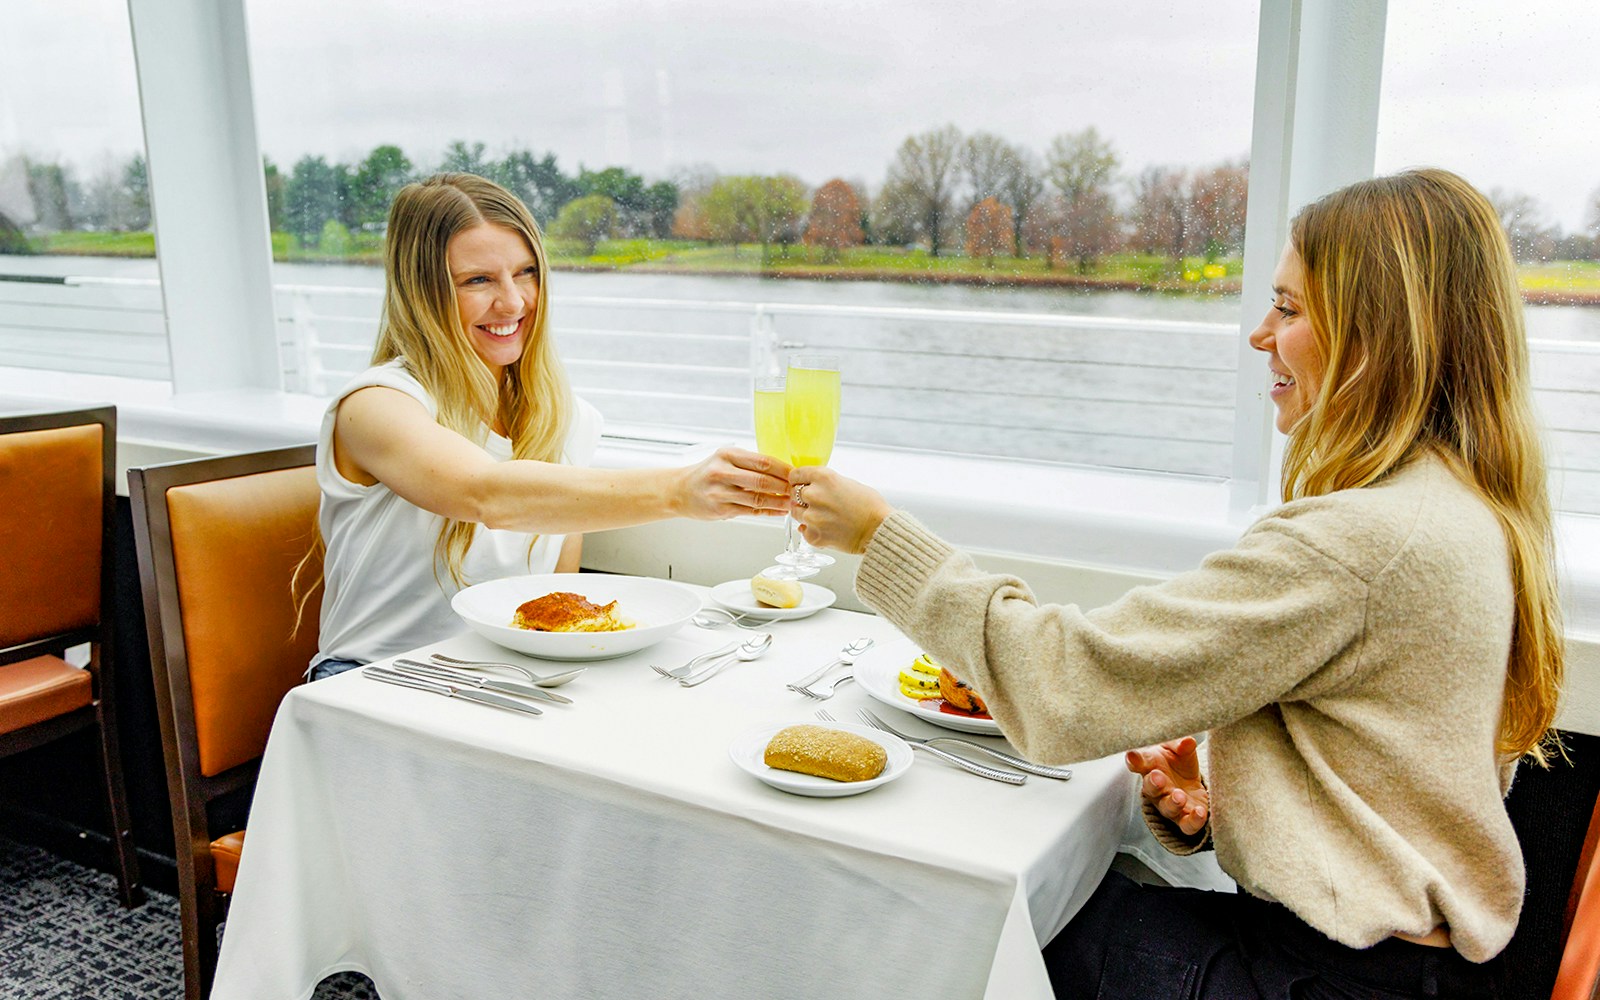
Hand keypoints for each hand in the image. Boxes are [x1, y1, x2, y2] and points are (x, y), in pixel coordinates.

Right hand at [675, 446, 791, 520]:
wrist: (680, 490)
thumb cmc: (707, 474)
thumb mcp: (725, 460)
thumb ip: (750, 464)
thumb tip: (783, 470)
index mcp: (727, 455)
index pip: (762, 461)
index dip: (783, 469)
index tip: (796, 474)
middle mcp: (722, 472)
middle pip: (762, 480)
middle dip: (784, 487)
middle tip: (798, 490)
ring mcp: (720, 492)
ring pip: (757, 498)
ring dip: (778, 502)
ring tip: (792, 503)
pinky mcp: (720, 509)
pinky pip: (750, 511)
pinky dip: (768, 511)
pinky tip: (778, 511)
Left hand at [788, 467, 893, 554]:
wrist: (879, 530)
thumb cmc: (870, 506)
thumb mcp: (847, 483)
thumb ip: (826, 483)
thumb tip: (812, 486)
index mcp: (823, 477)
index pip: (795, 475)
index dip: (798, 480)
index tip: (800, 484)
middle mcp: (814, 495)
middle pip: (794, 494)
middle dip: (803, 499)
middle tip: (819, 504)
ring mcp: (812, 517)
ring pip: (796, 513)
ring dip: (807, 515)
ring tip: (825, 518)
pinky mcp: (814, 536)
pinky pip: (804, 531)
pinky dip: (812, 531)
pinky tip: (827, 529)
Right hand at [1125, 736, 1208, 836]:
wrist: (1189, 783)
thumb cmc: (1176, 761)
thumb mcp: (1178, 748)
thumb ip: (1181, 744)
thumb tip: (1188, 741)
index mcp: (1150, 767)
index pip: (1138, 763)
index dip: (1134, 760)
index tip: (1132, 755)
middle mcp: (1157, 789)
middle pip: (1150, 789)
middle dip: (1153, 783)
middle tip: (1158, 777)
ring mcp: (1170, 805)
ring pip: (1168, 808)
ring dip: (1173, 803)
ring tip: (1179, 796)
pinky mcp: (1186, 818)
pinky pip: (1187, 825)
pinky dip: (1193, 820)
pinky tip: (1200, 812)